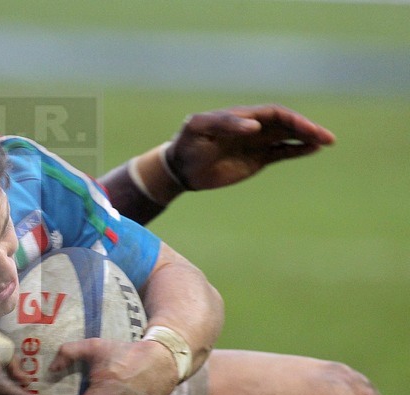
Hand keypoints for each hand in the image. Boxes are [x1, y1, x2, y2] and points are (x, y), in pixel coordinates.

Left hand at [167, 104, 335, 189]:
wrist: (180, 168)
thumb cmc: (186, 144)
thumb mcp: (199, 128)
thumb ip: (225, 123)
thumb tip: (255, 126)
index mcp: (242, 116)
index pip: (274, 114)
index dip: (292, 120)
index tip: (307, 130)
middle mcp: (253, 127)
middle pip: (286, 124)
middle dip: (307, 128)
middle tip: (327, 138)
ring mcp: (256, 143)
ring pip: (287, 137)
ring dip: (306, 138)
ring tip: (326, 142)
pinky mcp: (256, 159)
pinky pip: (281, 152)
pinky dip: (297, 150)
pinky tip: (312, 149)